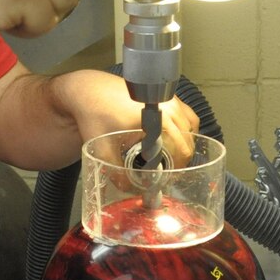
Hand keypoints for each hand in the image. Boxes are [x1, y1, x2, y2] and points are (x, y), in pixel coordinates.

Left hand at [56, 71, 201, 166]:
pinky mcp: (164, 93)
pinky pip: (185, 113)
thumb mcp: (103, 149)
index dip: (178, 167)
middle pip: (189, 137)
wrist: (87, 90)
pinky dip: (184, 128)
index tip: (170, 177)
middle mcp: (167, 105)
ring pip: (191, 125)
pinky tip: (172, 137)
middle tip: (171, 171)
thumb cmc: (95, 115)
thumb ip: (117, 172)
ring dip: (186, 141)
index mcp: (158, 117)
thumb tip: (131, 189)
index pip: (182, 149)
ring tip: (173, 155)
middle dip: (183, 157)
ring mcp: (167, 96)